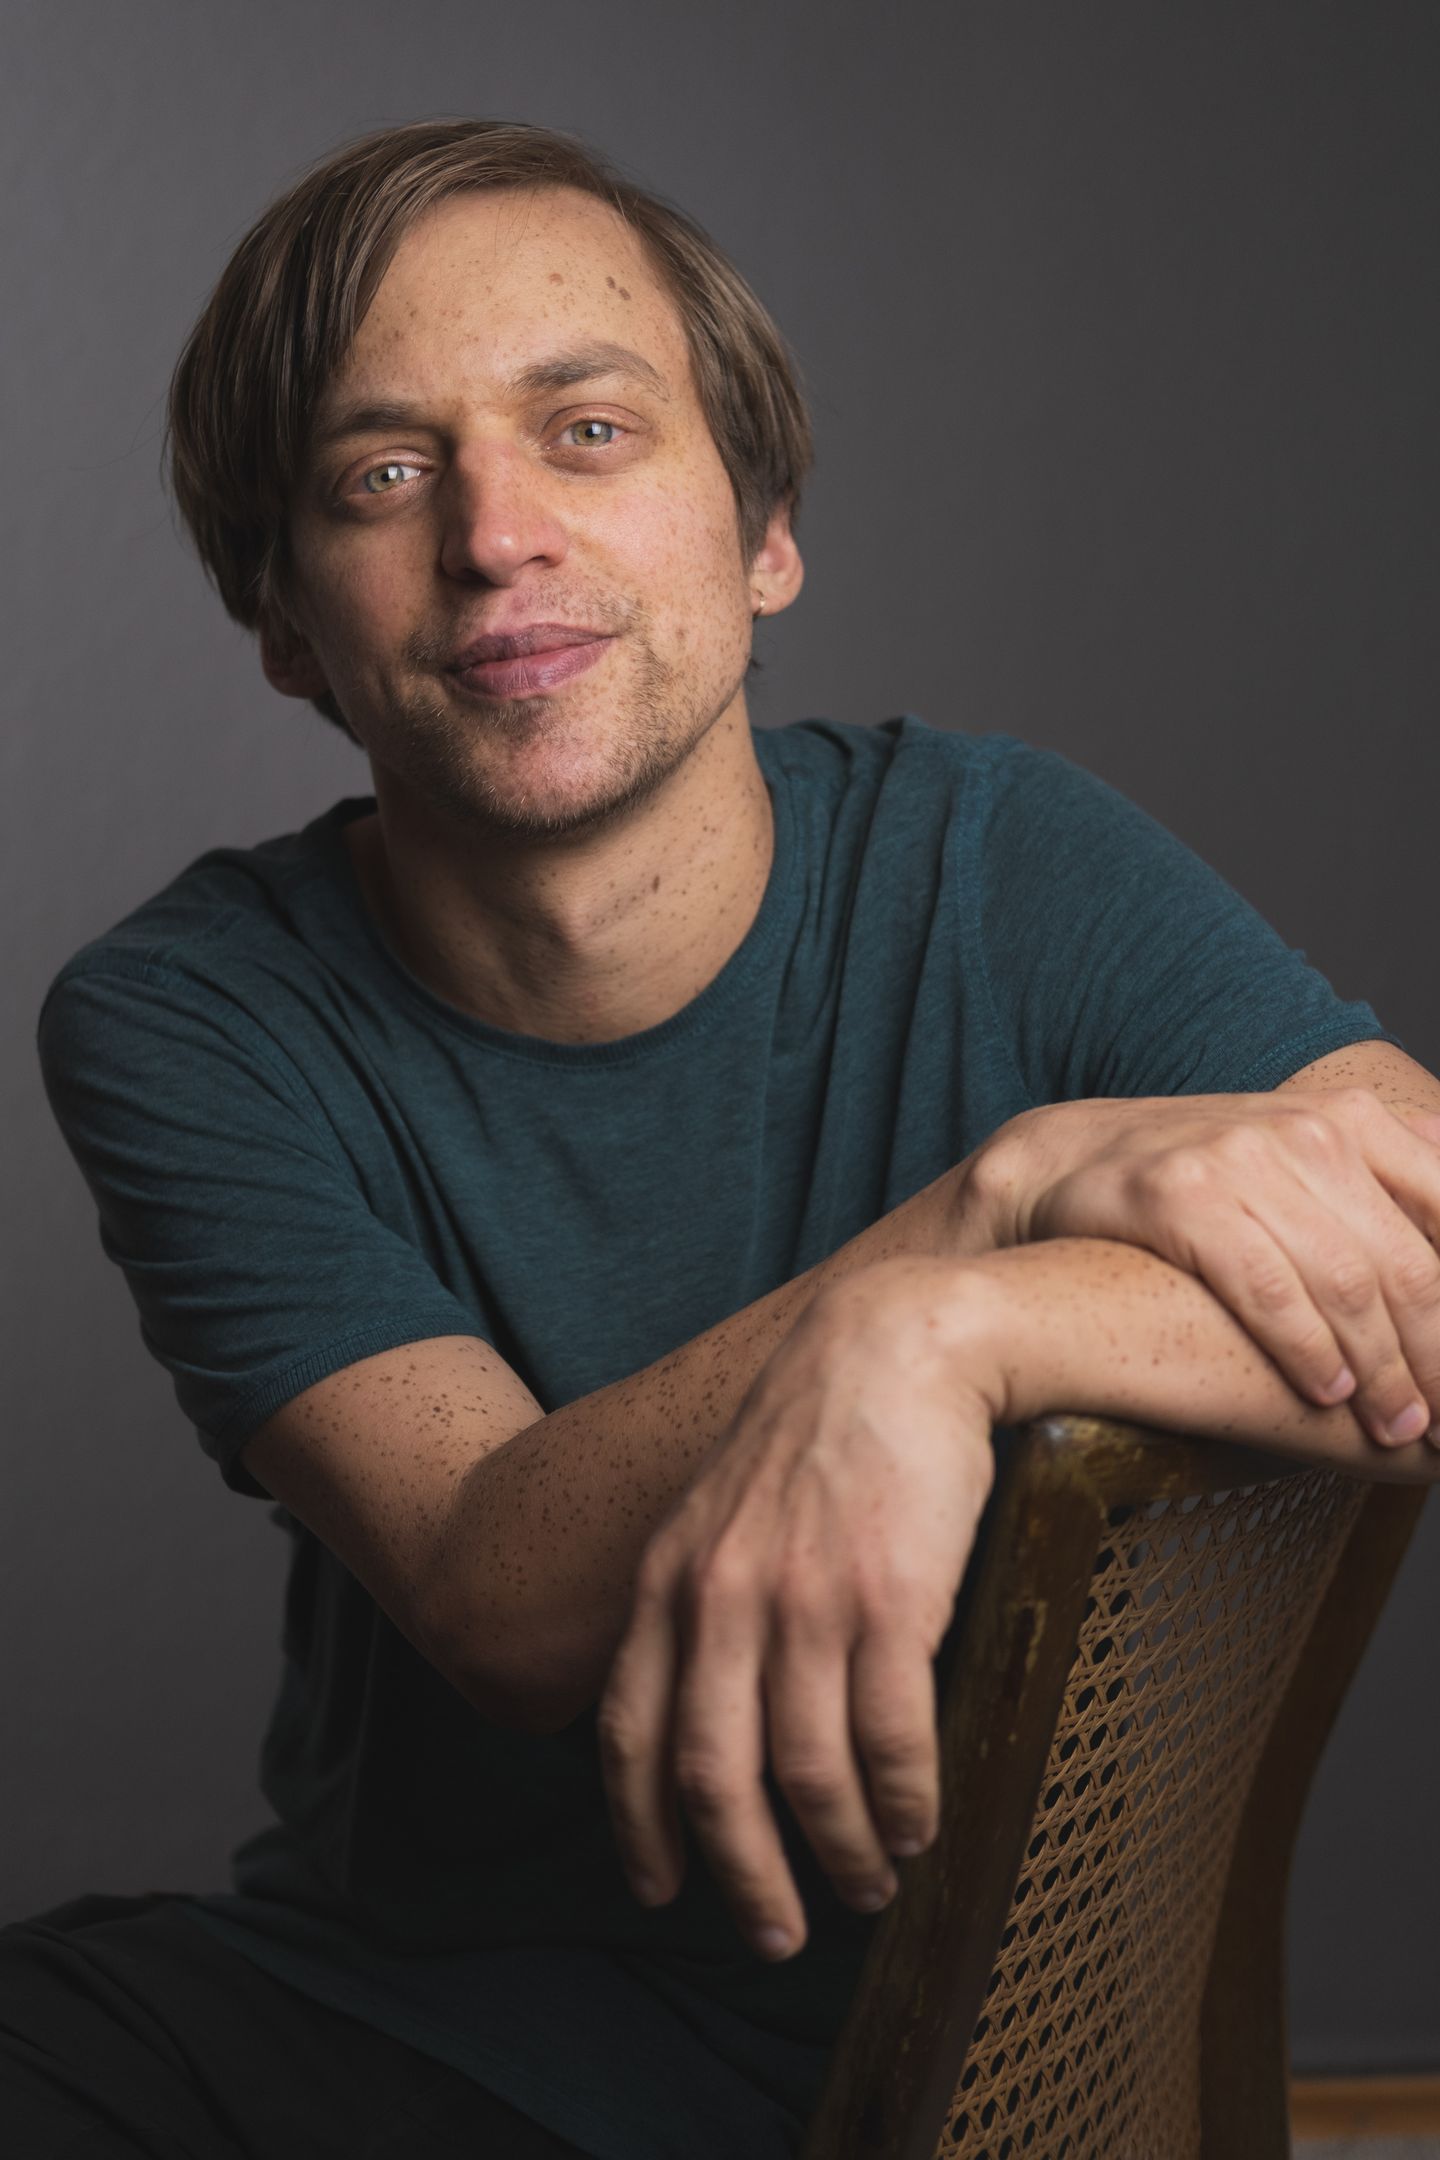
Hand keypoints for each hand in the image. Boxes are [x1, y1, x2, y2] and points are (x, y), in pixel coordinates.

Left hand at [595, 1258, 995, 1962]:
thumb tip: (704, 1695)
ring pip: (807, 1774)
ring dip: (841, 1850)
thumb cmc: (819, 1428)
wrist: (901, 1345)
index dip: (642, 1825)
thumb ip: (699, 1591)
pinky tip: (919, 1824)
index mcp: (672, 1578)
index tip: (662, 1887)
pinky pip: (890, 1739)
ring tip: (867, 1882)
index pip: (632, 1729)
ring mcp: (804, 1602)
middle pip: (714, 1777)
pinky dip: (905, 1801)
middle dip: (745, 1876)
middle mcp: (723, 1598)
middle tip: (777, 1933)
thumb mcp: (721, 1503)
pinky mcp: (888, 1601)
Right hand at [974, 1088, 1439, 1450]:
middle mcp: (1305, 1130)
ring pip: (1346, 1282)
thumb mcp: (1293, 1155)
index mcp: (1350, 1117)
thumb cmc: (1193, 1177)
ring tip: (1397, 1423)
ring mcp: (1242, 1159)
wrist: (1060, 1158)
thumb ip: (1376, 1187)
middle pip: (1406, 1263)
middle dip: (1435, 1353)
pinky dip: (1309, 1351)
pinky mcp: (1183, 1196)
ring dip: (1383, 1370)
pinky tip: (1328, 1392)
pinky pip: (1269, 1288)